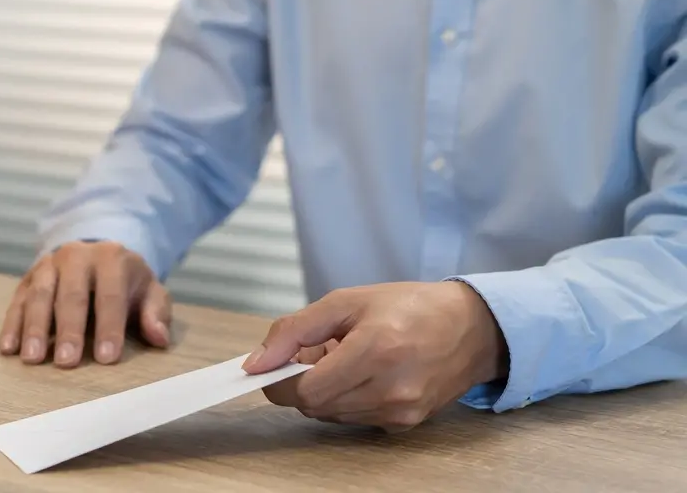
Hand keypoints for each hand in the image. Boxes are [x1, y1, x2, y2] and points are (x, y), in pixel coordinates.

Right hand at [0, 241, 171, 366]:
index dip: (109, 327)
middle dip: (69, 329)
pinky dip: (12, 325)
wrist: (95, 254)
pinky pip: (17, 301)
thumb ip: (156, 312)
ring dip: (34, 328)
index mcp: (111, 259)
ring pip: (39, 295)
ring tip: (32, 358)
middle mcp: (77, 257)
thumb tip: (159, 337)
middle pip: (71, 294)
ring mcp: (49, 265)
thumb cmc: (126, 283)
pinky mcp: (28, 277)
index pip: (111, 295)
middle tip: (66, 362)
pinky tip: (8, 348)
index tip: (107, 358)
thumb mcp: (149, 291)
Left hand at [246, 281, 508, 431]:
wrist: (471, 328)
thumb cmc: (408, 307)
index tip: (278, 362)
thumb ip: (294, 330)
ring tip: (348, 360)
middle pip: (314, 405)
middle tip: (321, 351)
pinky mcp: (406, 424)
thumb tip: (255, 363)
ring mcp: (400, 411)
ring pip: (331, 415)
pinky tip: (366, 375)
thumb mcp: (345, 301)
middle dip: (304, 381)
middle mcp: (390, 388)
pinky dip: (347, 400)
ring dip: (326, 391)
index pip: (304, 390)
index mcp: (374, 350)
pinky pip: (354, 419)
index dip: (280, 379)